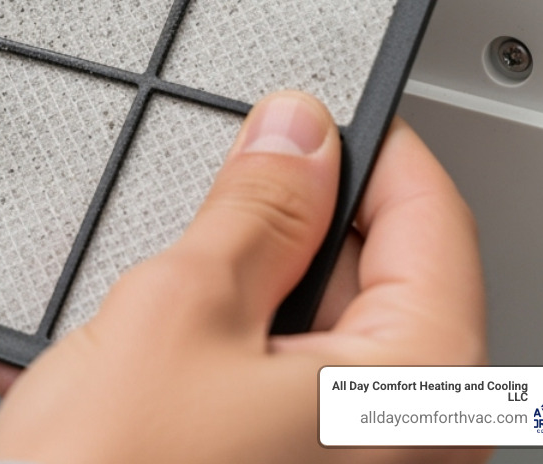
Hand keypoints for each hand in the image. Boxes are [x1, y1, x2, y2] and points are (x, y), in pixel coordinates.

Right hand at [0, 91, 488, 463]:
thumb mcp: (178, 310)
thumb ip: (255, 208)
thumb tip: (298, 134)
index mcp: (417, 396)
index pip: (433, 219)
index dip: (361, 148)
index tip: (300, 113)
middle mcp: (402, 447)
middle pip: (366, 278)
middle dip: (266, 232)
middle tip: (193, 212)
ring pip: (293, 333)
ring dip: (206, 300)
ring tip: (129, 309)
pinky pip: (250, 386)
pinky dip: (182, 358)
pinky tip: (109, 366)